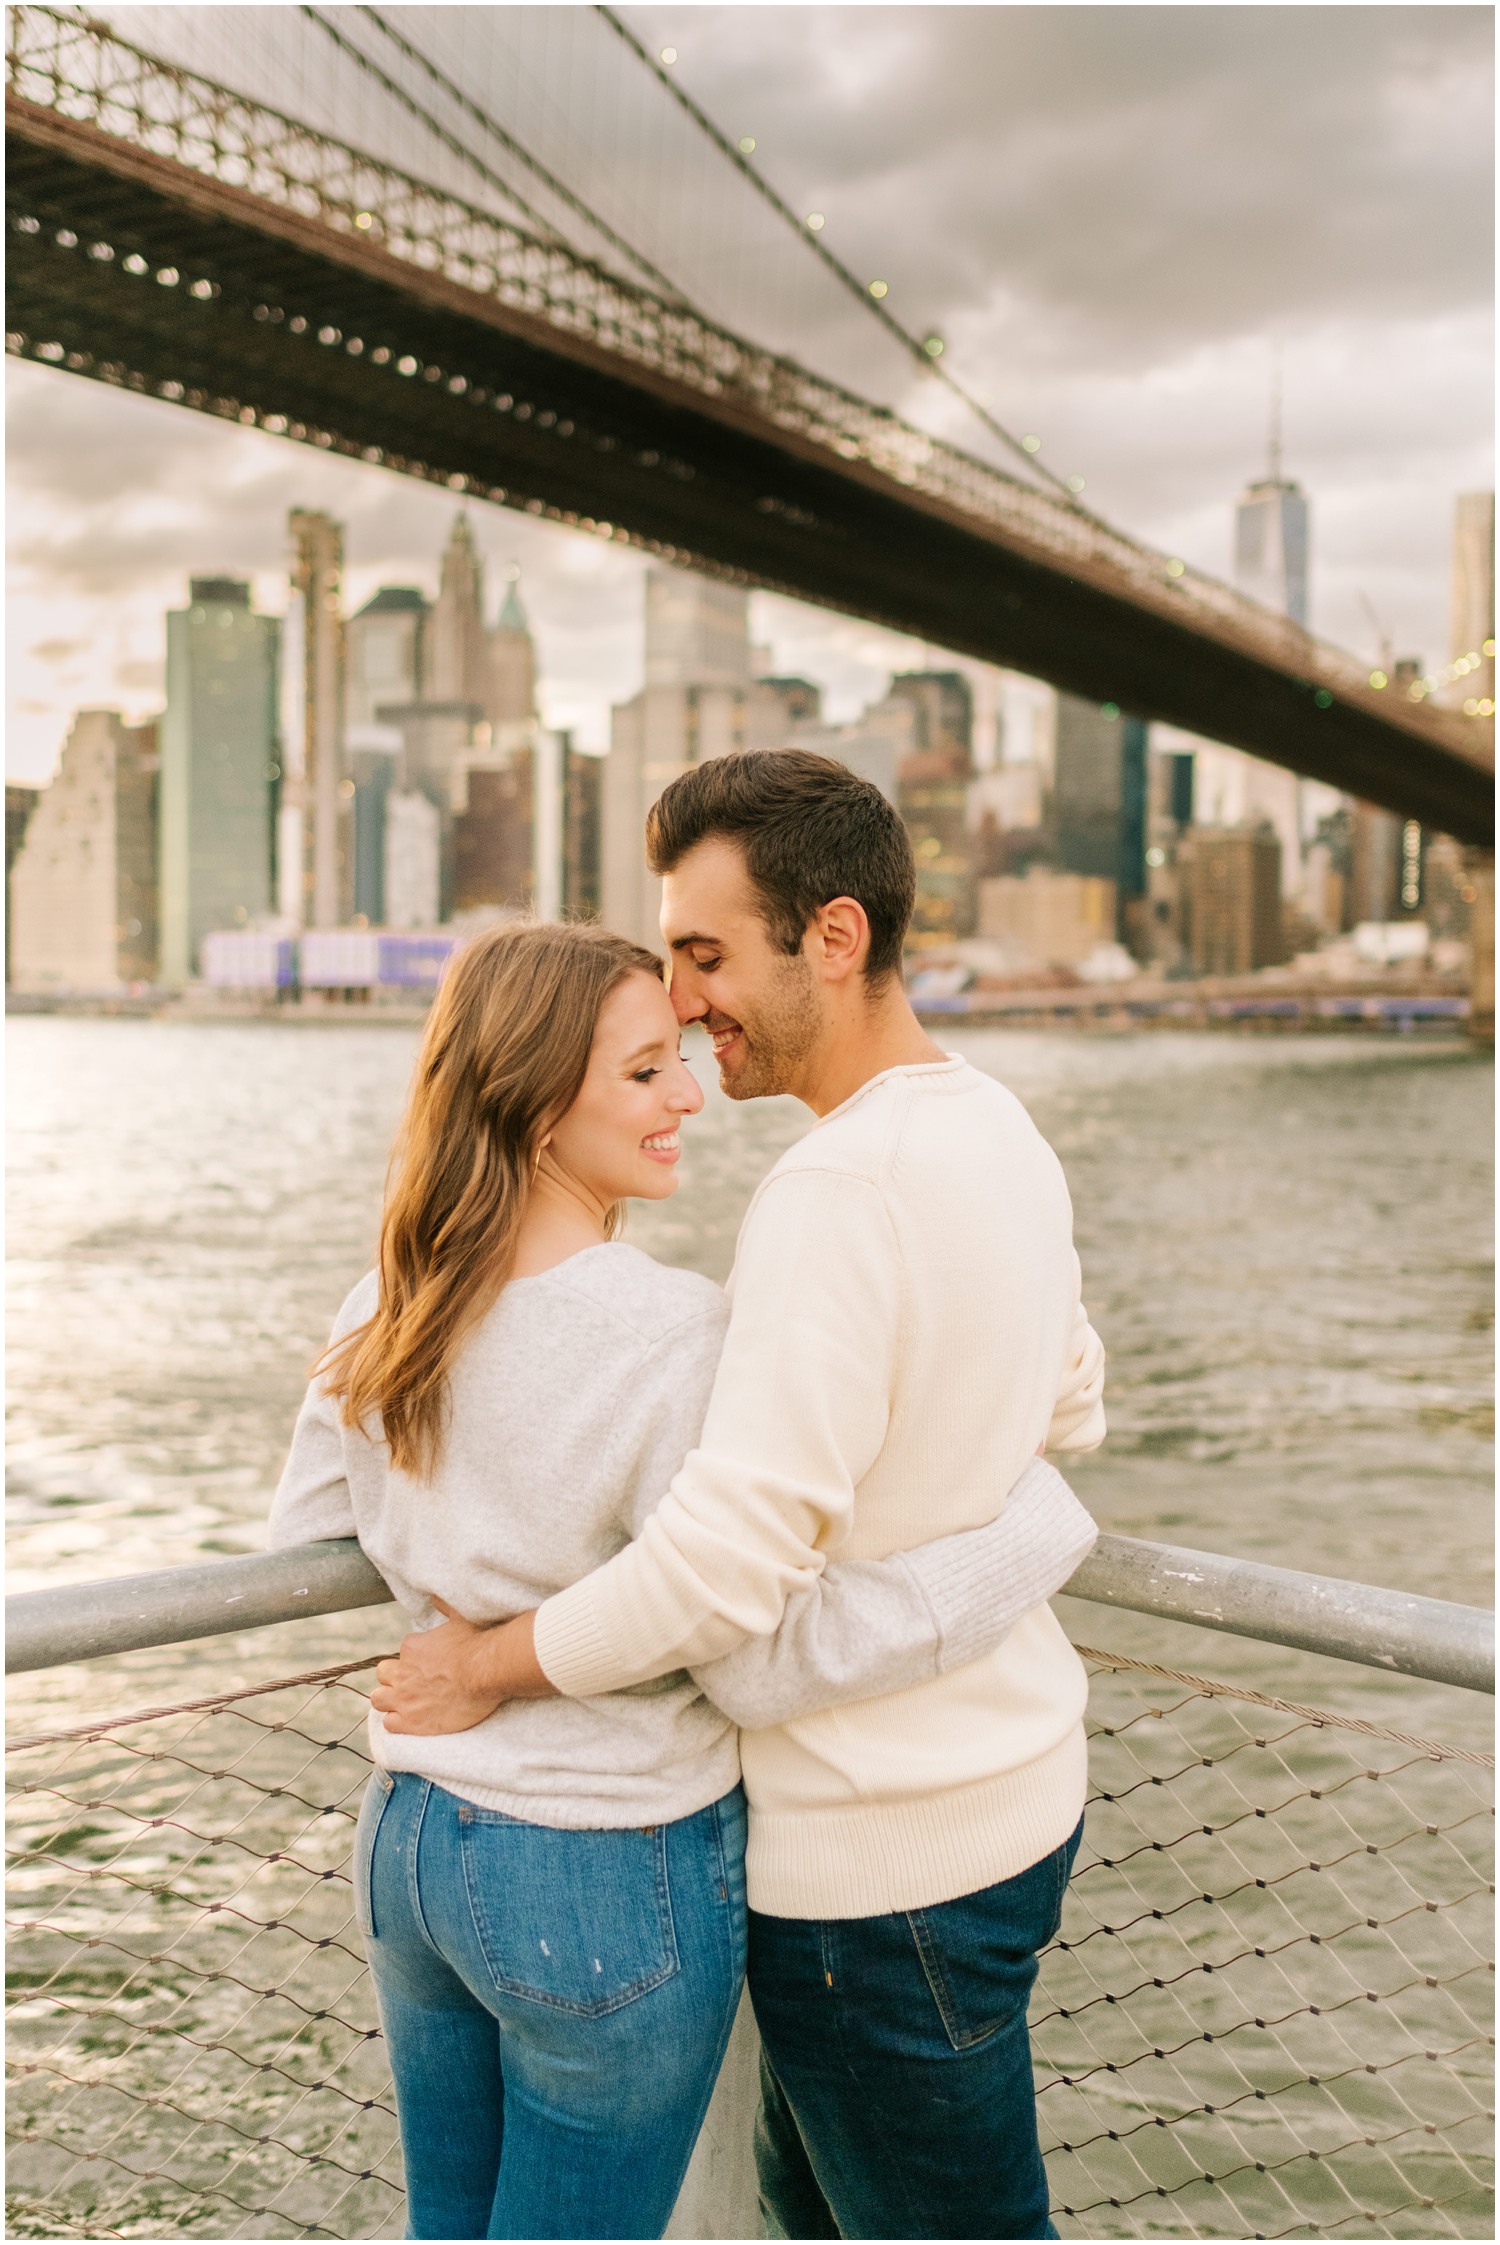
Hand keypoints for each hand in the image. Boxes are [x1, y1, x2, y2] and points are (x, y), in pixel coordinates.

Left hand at [371, 1600, 554, 1734]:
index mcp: (411, 1647)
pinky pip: (389, 1724)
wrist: (487, 1674)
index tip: (430, 1664)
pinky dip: (397, 1722)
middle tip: (413, 1682)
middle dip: (394, 1677)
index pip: (402, 1652)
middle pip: (383, 1674)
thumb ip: (444, 1606)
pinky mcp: (411, 1723)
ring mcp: (405, 1699)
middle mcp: (402, 1673)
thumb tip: (434, 1596)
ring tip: (408, 1702)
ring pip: (378, 1699)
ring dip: (390, 1700)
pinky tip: (412, 1720)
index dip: (415, 1659)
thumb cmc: (477, 1645)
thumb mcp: (460, 1618)